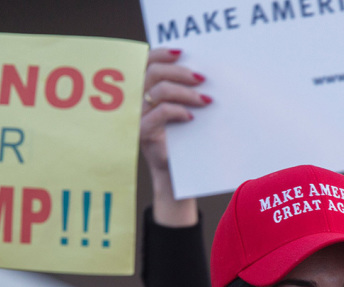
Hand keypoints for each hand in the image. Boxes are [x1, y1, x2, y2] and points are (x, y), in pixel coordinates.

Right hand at [140, 48, 211, 226]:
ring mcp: (138, 117)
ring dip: (184, 91)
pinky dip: (178, 111)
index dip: (162, 53)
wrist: (178, 176)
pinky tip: (192, 117)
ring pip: (158, 90)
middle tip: (201, 78)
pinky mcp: (143, 134)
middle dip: (179, 71)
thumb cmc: (184, 142)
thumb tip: (204, 72)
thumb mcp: (185, 113)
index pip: (146, 63)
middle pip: (152, 72)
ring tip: (205, 99)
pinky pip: (160, 113)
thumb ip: (186, 92)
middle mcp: (137, 102)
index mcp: (145, 92)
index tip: (183, 52)